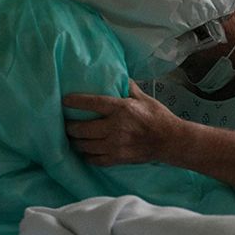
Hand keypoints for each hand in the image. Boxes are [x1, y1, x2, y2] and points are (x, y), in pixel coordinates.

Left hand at [63, 80, 182, 166]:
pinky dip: (87, 155)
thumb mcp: (145, 98)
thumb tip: (119, 76)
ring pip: (84, 145)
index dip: (75, 102)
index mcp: (121, 109)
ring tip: (73, 138)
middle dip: (70, 126)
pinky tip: (86, 150)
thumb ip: (129, 88)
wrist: (170, 140)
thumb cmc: (158, 117)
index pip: (92, 103)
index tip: (64, 101)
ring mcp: (115, 145)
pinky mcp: (117, 158)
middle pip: (81, 128)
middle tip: (67, 124)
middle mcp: (115, 127)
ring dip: (76, 141)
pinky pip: (93, 159)